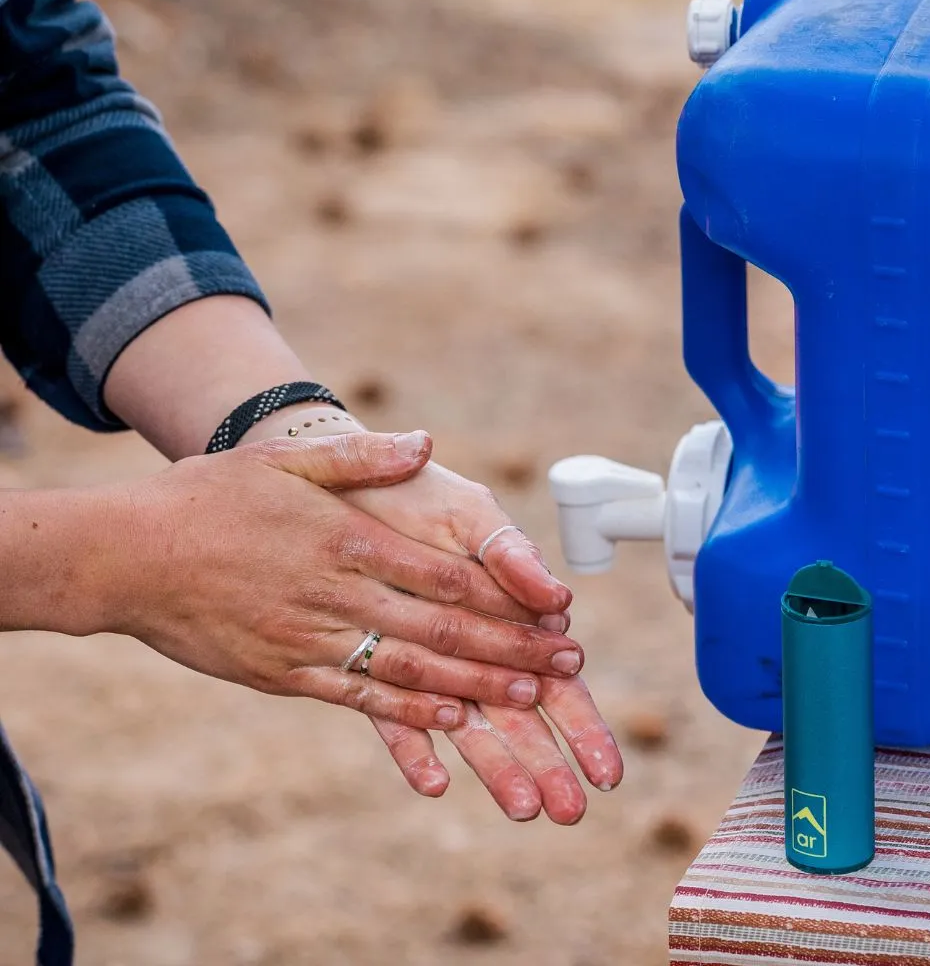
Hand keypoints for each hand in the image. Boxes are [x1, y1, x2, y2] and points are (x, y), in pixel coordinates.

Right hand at [104, 431, 587, 728]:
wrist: (127, 556)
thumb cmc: (209, 499)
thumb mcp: (285, 462)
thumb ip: (362, 456)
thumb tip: (427, 443)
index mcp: (347, 538)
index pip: (447, 574)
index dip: (507, 598)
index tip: (554, 612)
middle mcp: (338, 592)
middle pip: (442, 628)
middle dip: (511, 648)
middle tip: (566, 665)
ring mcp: (311, 638)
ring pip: (411, 669)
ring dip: (477, 685)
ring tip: (531, 698)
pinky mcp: (285, 673)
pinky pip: (359, 696)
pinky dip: (410, 711)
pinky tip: (452, 721)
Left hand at [340, 454, 623, 821]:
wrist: (343, 478)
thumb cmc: (418, 491)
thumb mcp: (469, 512)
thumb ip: (509, 554)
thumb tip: (559, 601)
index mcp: (505, 608)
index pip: (554, 678)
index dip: (582, 723)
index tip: (605, 769)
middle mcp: (470, 642)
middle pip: (519, 713)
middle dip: (548, 762)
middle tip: (571, 811)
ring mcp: (423, 657)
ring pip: (467, 723)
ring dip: (497, 766)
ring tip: (523, 811)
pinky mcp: (371, 660)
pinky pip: (392, 714)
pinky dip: (414, 748)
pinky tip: (433, 783)